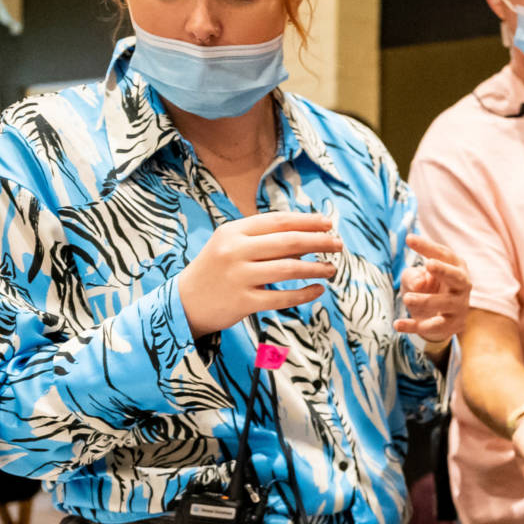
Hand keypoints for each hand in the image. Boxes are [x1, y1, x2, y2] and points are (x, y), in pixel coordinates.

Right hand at [177, 211, 340, 337]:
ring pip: (289, 269)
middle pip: (288, 242)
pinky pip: (282, 297)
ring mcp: (238, 276)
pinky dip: (304, 294)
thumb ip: (263, 239)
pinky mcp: (243, 301)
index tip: (328, 223)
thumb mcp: (231, 245)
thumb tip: (307, 240)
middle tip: (339, 245)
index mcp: (234, 231)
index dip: (307, 221)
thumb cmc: (216, 269)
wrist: (184, 302)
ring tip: (332, 269)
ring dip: (316, 268)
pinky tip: (318, 290)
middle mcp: (235, 250)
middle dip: (319, 242)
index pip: (278, 221)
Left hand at [397, 232, 471, 344]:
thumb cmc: (428, 288)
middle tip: (429, 264)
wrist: (439, 319)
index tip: (408, 239)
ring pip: (445, 303)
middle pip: (456, 277)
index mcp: (455, 267)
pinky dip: (414, 326)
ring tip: (406, 298)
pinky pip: (434, 326)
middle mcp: (462, 285)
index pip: (443, 254)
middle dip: (444, 270)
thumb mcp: (415, 278)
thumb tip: (420, 283)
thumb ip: (413, 276)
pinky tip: (397, 324)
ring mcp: (460, 306)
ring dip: (425, 300)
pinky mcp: (453, 325)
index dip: (427, 247)